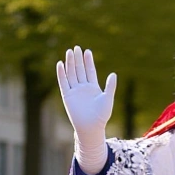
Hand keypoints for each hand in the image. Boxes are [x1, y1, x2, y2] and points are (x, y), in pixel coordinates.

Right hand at [56, 47, 115, 172]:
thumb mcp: (107, 99)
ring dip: (70, 63)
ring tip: (69, 52)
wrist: (91, 127)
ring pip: (71, 74)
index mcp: (93, 87)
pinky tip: (60, 64)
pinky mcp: (67, 95)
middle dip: (78, 59)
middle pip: (80, 70)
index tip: (87, 51)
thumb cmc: (102, 116)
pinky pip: (63, 82)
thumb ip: (110, 86)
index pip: (90, 71)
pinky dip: (61, 73)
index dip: (88, 61)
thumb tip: (113, 74)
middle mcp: (83, 87)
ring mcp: (74, 91)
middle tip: (76, 47)